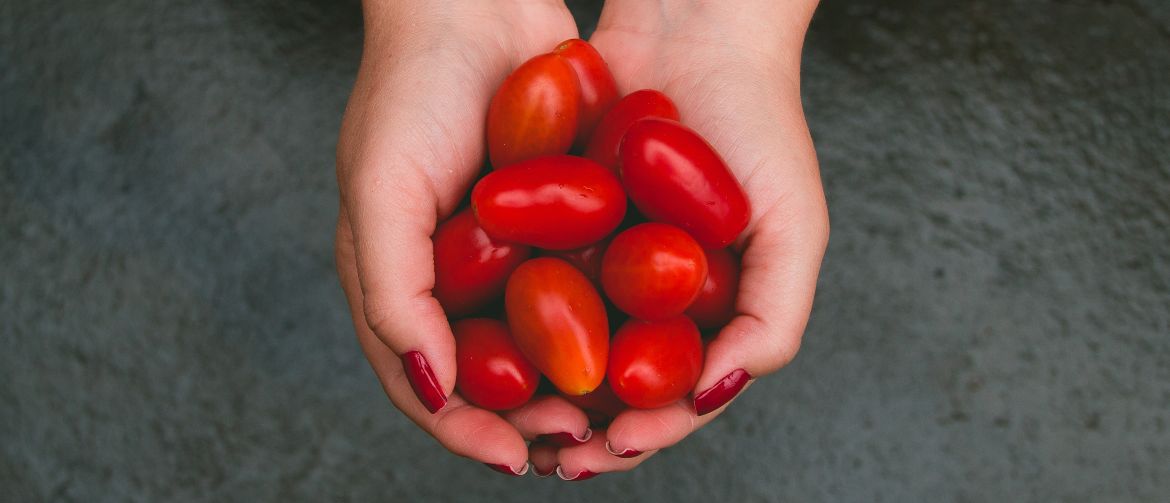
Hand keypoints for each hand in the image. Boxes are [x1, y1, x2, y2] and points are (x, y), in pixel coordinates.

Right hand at [334, 0, 590, 473]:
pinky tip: (638, 345)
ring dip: (574, 385)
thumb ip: (391, 296)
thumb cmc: (409, 91)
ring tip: (614, 414)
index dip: (468, 430)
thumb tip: (432, 391)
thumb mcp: (379, 195)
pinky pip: (580, 286)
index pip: (429, 385)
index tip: (517, 457)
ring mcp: (505, 250)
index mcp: (399, 282)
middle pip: (493, 377)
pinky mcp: (556, 220)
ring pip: (544, 343)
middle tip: (580, 442)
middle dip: (533, 420)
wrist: (475, 3)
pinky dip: (603, 323)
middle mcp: (453, 277)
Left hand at [545, 0, 828, 477]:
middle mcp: (651, 296)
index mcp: (710, 313)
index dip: (646, 432)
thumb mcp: (793, 226)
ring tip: (508, 418)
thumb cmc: (762, 124)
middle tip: (549, 453)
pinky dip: (507, 316)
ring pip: (560, 346)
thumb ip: (775, 318)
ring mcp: (602, 261)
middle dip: (579, 429)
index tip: (612, 445)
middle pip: (610, 385)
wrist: (696, 29)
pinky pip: (528, 281)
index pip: (675, 397)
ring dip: (535, 391)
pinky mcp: (556, 224)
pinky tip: (479, 339)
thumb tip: (714, 394)